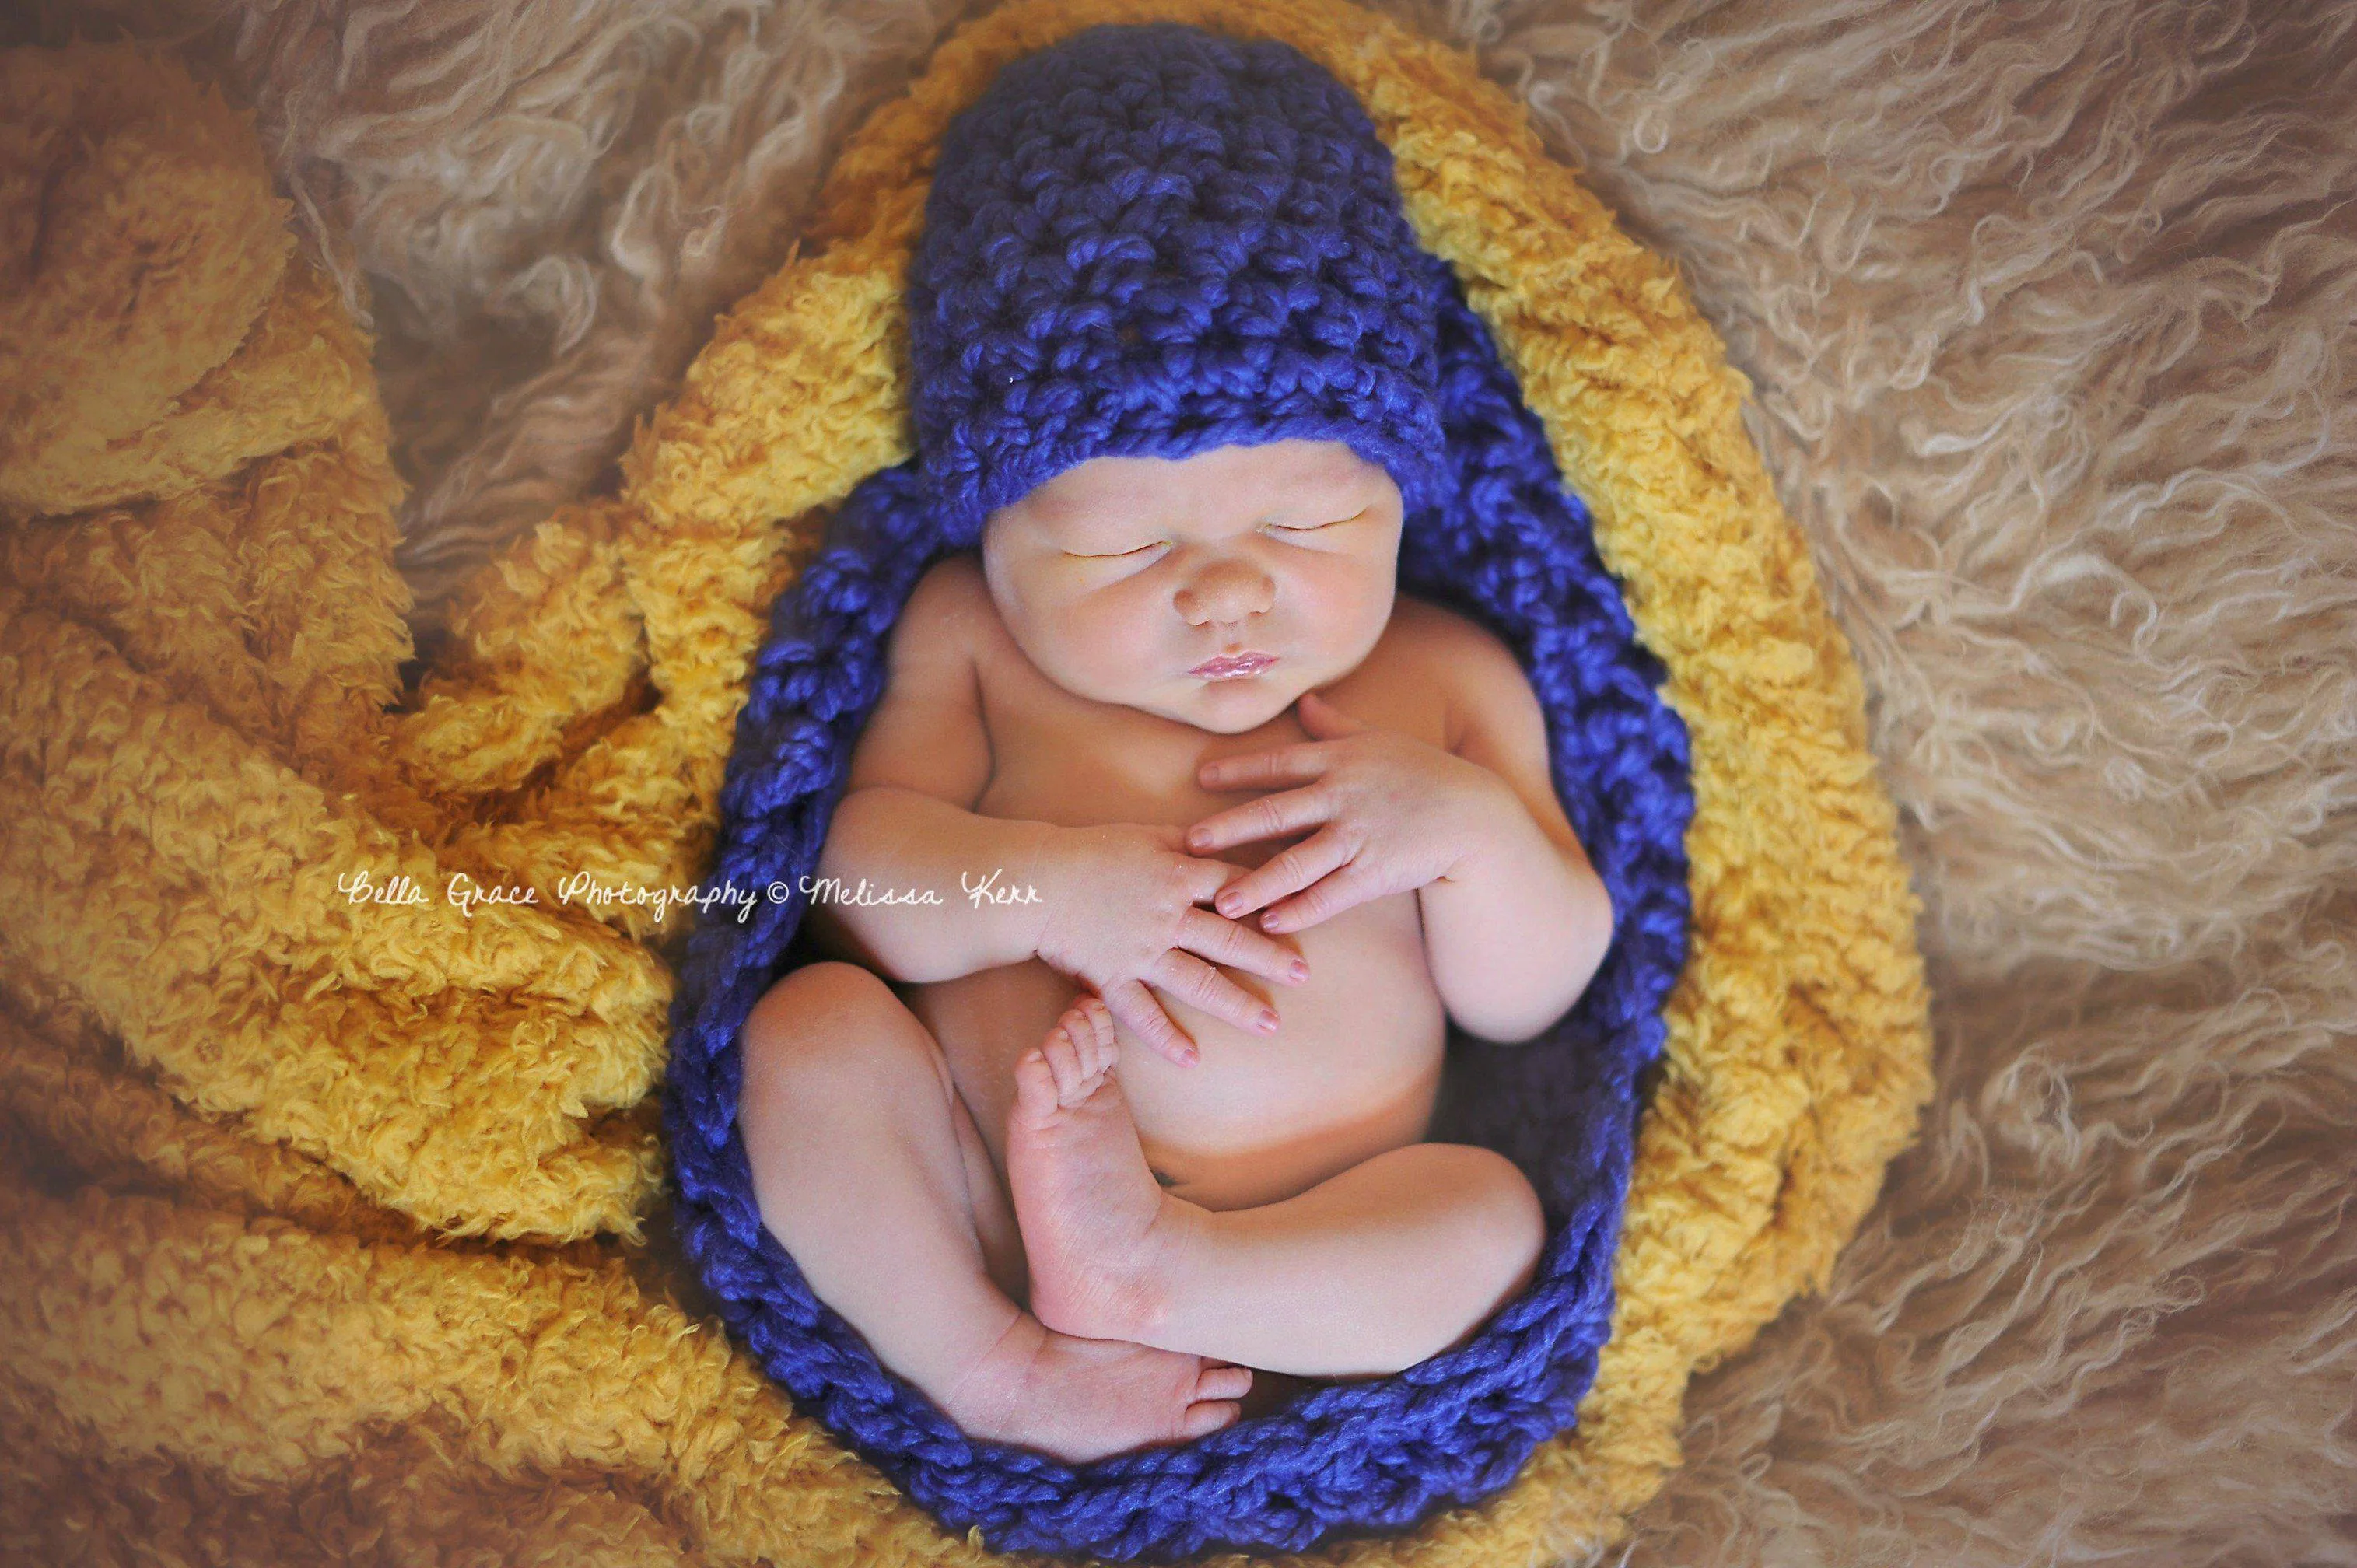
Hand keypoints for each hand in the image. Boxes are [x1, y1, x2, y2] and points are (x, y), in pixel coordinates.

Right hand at [1030, 820, 1311, 1067]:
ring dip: (1237, 1004)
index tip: (1300, 914)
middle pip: (1230, 938)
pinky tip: (1192, 1059)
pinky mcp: (1113, 976)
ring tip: (1270, 1025)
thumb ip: (1184, 842)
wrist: (1037, 879)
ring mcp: (1143, 950)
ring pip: (1199, 980)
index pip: (1235, 887)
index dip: (1270, 899)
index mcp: (1178, 875)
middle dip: (1270, 958)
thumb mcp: (1144, 836)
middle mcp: (1168, 915)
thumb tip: (1219, 840)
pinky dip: (1166, 1037)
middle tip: (1304, 975)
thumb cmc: (1089, 852)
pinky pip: (1142, 1013)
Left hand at [1185, 689, 1511, 933]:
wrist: (1473, 814)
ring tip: (1223, 902)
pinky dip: (1301, 910)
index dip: (1239, 770)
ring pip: (1297, 863)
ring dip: (1257, 884)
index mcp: (1339, 761)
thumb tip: (1307, 701)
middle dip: (1230, 828)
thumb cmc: (1423, 773)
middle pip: (1275, 813)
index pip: (1279, 764)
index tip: (1201, 777)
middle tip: (1190, 844)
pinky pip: (1331, 895)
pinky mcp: (1375, 872)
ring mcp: (1358, 837)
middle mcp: (1342, 796)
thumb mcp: (1378, 740)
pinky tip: (1272, 923)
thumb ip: (1335, 726)